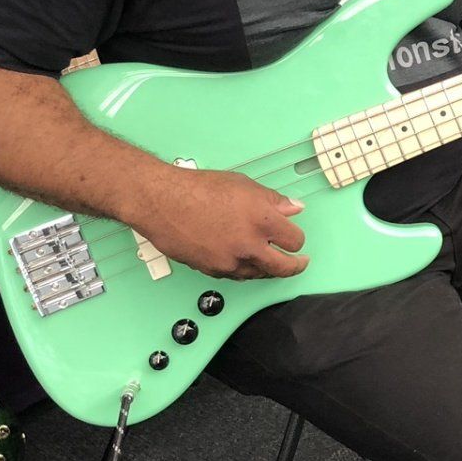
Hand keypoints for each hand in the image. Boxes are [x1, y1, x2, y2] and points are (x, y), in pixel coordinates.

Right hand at [131, 167, 307, 279]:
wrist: (162, 202)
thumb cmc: (197, 189)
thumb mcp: (243, 185)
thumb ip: (273, 200)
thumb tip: (294, 208)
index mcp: (261, 219)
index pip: (295, 239)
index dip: (297, 239)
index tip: (296, 238)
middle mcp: (249, 244)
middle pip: (283, 267)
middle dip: (295, 266)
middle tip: (299, 263)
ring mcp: (230, 261)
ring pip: (259, 274)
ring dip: (267, 268)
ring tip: (270, 262)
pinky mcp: (213, 270)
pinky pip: (236, 275)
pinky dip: (244, 269)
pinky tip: (244, 261)